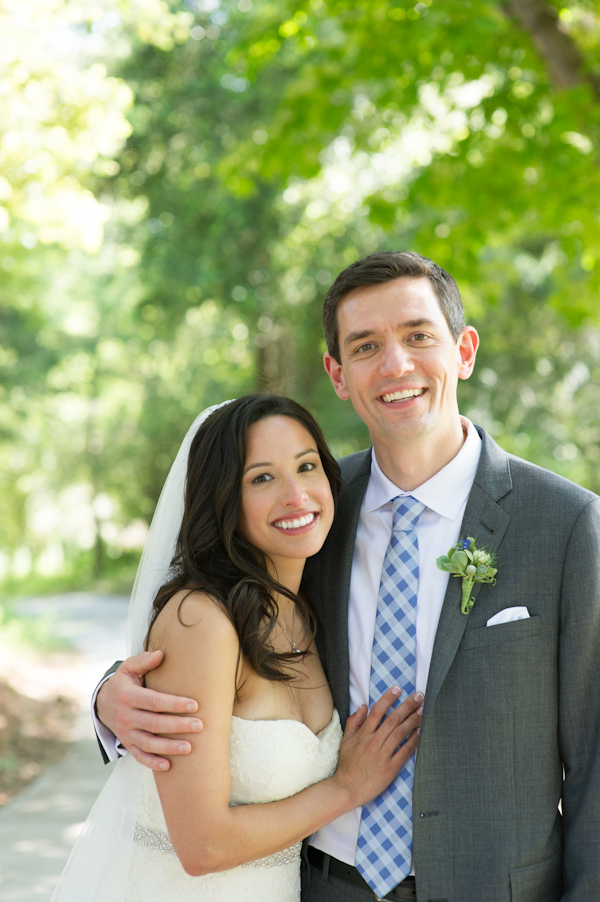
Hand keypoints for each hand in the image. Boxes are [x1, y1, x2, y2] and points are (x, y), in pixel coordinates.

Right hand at [96, 650, 202, 770]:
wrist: (103, 702)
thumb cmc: (124, 682)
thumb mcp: (129, 668)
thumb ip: (144, 661)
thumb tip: (161, 654)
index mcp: (128, 696)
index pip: (154, 701)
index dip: (174, 704)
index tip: (194, 705)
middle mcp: (126, 716)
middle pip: (154, 723)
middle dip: (178, 726)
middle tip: (199, 725)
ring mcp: (126, 733)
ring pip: (148, 743)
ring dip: (169, 747)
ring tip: (189, 747)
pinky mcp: (127, 744)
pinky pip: (139, 756)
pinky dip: (152, 763)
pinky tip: (168, 765)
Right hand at [333, 687, 422, 807]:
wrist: (348, 788)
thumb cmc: (347, 765)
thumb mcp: (346, 741)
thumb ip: (354, 722)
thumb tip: (363, 706)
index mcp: (363, 734)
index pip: (377, 711)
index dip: (388, 698)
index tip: (398, 688)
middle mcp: (374, 742)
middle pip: (393, 719)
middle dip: (407, 705)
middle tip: (419, 696)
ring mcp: (383, 755)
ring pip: (400, 732)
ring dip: (413, 720)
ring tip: (422, 711)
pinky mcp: (390, 768)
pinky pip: (404, 751)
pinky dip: (413, 741)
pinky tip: (420, 732)